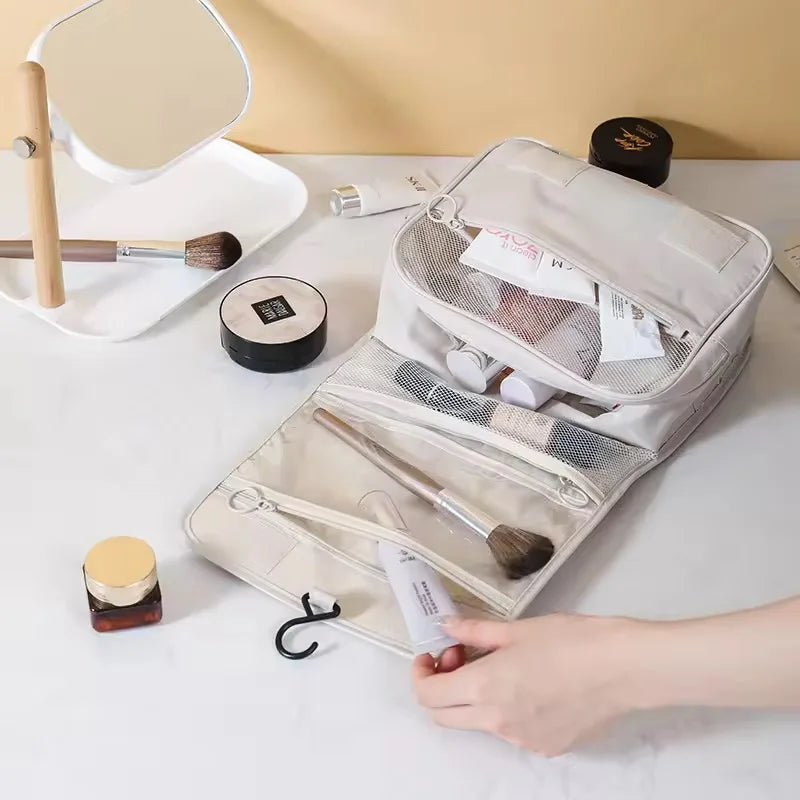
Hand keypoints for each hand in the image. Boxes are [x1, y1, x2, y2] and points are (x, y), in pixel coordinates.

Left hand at [413, 614, 646, 755]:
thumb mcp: (517, 629)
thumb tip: (446, 626)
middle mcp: (497, 722)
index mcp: (484, 689)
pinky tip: (531, 684)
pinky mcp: (546, 747)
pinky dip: (506, 710)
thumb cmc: (572, 641)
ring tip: (502, 666)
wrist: (624, 668)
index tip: (432, 655)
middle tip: (460, 658)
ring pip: (479, 723)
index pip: (428, 695)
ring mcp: (521, 740)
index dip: (421, 674)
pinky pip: (511, 731)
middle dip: (441, 688)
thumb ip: (474, 631)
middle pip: (444, 717)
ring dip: (474, 698)